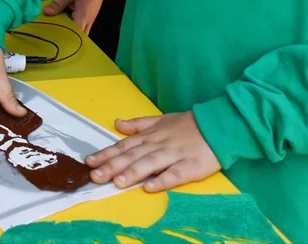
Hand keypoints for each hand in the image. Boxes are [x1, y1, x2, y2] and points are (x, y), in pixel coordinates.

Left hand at [43, 0, 107, 33]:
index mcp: (82, 18)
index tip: (52, 39)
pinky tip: (64, 24)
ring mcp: (89, 22)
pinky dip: (73, 29)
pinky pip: (81, 29)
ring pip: (80, 35)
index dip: (64, 38)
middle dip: (66, 38)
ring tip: (56, 32)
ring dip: (70, 34)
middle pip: (77, 38)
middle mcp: (87, 23)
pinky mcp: (89, 20)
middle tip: (53, 37)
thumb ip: (59, 4)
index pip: (73, 35)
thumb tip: (46, 12)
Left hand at [86, 111, 219, 191]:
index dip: (106, 154)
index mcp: (151, 136)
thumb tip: (117, 124)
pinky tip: (149, 188)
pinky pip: (175, 174)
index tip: (89, 162)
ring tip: (117, 182)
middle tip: (95, 176)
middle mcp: (159, 145)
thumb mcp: (161, 120)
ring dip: (133, 172)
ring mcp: (174, 155)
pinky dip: (162, 180)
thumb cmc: (188, 125)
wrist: (218, 124)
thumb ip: (139, 125)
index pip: (124, 146)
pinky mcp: (191, 166)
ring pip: (150, 164)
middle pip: (133, 156)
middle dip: (112, 166)